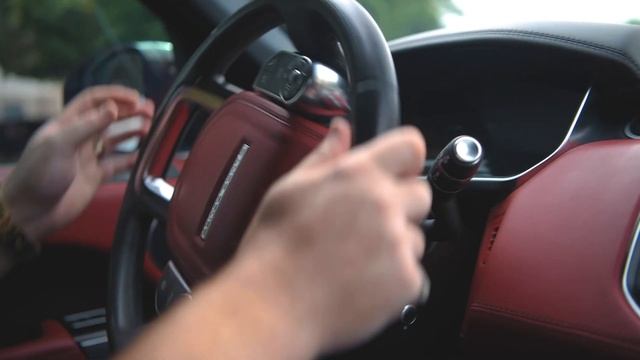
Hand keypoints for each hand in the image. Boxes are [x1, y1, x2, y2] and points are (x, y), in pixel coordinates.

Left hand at [1, 85, 153, 240]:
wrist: (31, 212)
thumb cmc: (38, 175)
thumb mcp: (60, 144)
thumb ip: (88, 125)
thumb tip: (113, 107)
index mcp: (67, 124)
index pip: (93, 100)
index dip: (114, 95)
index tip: (135, 97)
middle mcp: (79, 137)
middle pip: (108, 117)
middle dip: (129, 111)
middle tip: (150, 110)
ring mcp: (88, 157)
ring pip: (116, 138)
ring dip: (133, 131)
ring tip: (151, 128)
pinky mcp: (96, 176)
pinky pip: (119, 163)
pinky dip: (133, 158)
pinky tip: (145, 154)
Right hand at [233, 118, 431, 353]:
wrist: (272, 306)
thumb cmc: (274, 249)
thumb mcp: (290, 188)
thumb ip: (325, 156)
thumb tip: (341, 130)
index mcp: (358, 174)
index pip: (411, 146)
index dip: (405, 159)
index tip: (396, 173)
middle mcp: (384, 204)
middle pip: (421, 193)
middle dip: (401, 206)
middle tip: (366, 225)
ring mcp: (398, 244)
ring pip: (417, 237)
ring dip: (397, 246)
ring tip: (357, 259)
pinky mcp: (407, 281)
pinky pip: (414, 274)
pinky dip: (395, 280)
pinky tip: (362, 282)